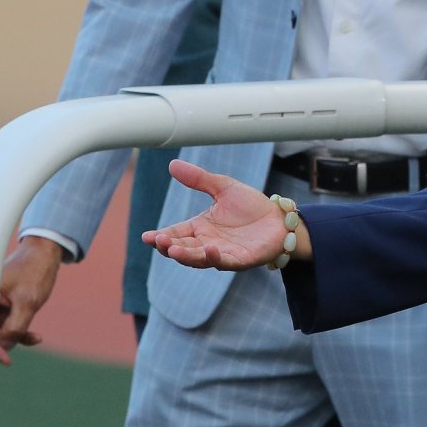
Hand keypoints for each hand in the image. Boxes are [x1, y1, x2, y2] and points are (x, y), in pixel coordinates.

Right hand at [0, 235, 62, 365]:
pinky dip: (20, 330)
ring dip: (15, 336)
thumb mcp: (28, 302)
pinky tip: (36, 337)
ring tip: (36, 337)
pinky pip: (7, 323)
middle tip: (10, 360)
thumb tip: (3, 348)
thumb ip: (15, 327)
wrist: (45, 252)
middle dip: (1, 344)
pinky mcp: (1, 304)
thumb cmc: (34, 271)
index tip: (5, 359)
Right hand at [144, 160, 308, 271]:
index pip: (175, 233)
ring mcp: (223, 253)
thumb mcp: (223, 187)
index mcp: (200, 228)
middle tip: (158, 242)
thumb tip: (172, 165)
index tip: (147, 237)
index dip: (161, 237)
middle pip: (183, 248)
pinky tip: (209, 249)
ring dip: (186, 255)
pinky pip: (225, 262)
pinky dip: (215, 258)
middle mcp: (208, 243)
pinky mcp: (241, 260)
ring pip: (199, 259)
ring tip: (173, 249)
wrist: (280, 219)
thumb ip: (199, 179)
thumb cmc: (251, 206)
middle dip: (169, 247)